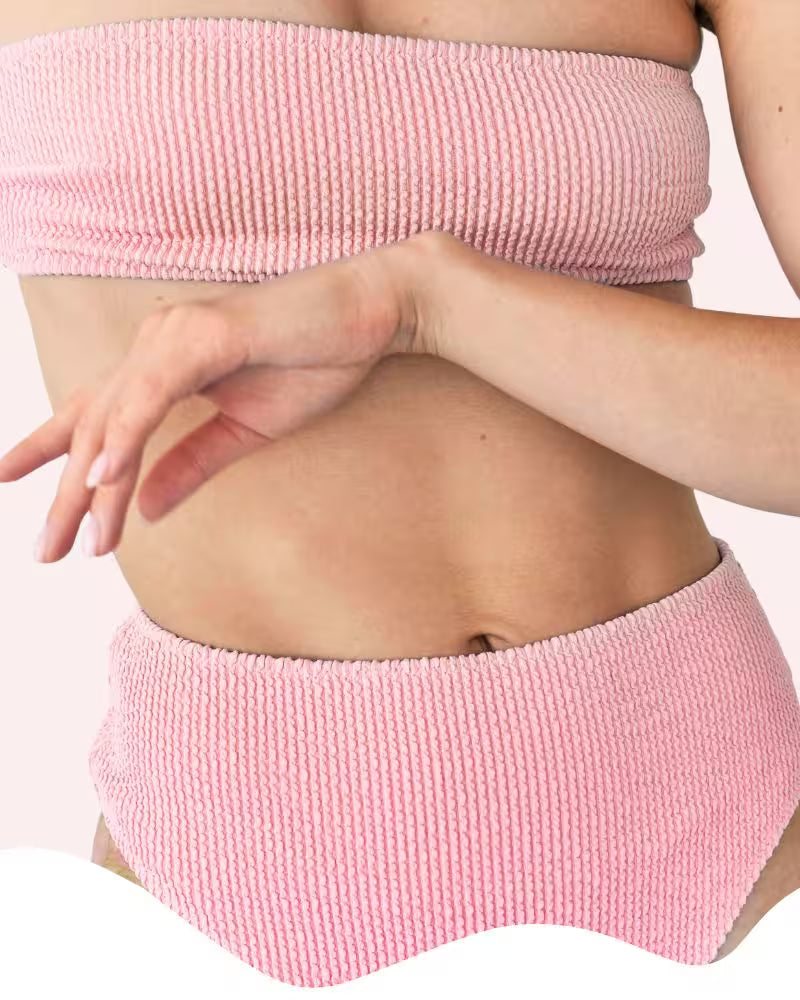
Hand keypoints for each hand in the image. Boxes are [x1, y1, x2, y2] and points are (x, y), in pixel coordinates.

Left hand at [0, 232, 442, 561]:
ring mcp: (175, 336)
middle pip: (92, 426)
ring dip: (93, 482)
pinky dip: (126, 435)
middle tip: (46, 551)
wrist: (369, 314)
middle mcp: (155, 346)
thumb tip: (147, 509)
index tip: (6, 480)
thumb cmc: (313, 361)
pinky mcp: (205, 335)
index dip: (45, 446)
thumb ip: (193, 465)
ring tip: (76, 538)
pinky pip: (154, 393)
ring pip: (115, 417)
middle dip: (66, 493)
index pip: (91, 413)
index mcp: (163, 367)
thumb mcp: (246, 432)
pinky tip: (105, 477)